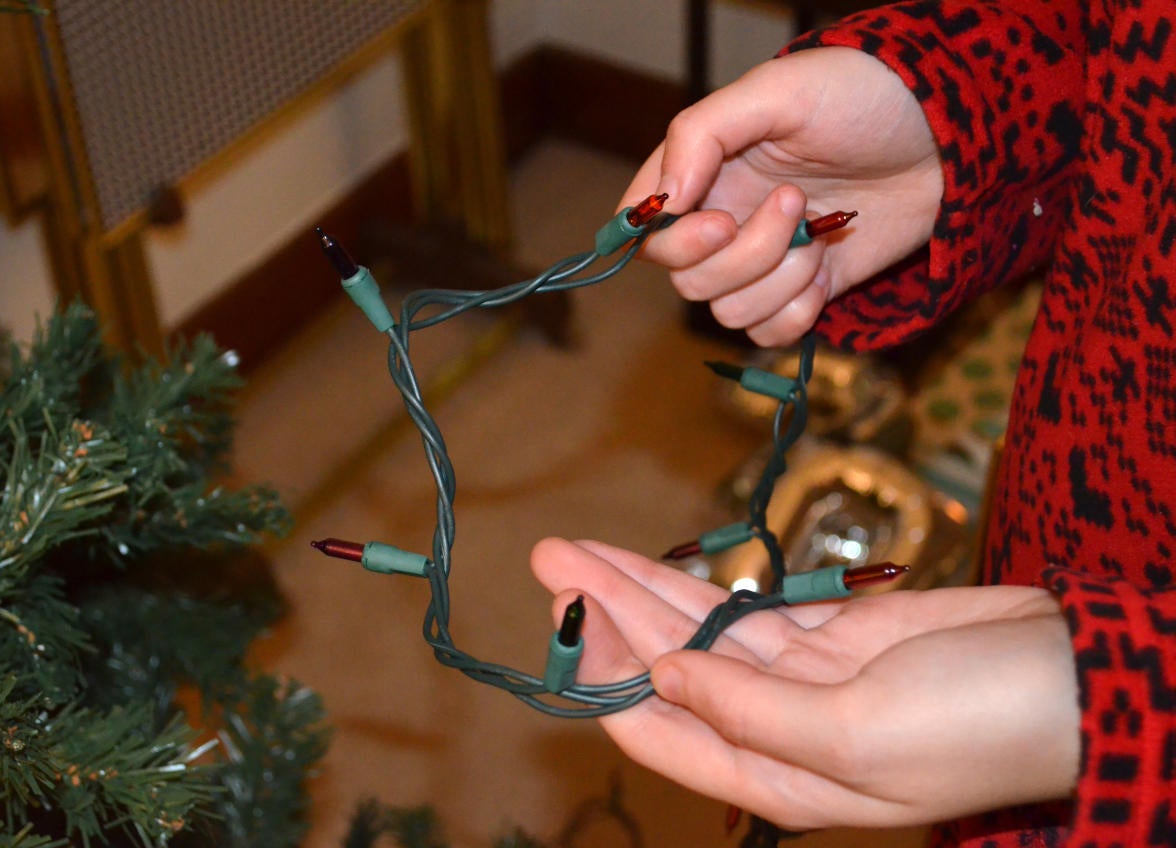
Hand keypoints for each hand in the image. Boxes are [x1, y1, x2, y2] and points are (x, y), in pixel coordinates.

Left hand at [531, 538, 1079, 830]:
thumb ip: (749, 712)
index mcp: (776, 776)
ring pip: (699, 631)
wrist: (1074, 678)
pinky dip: (697, 584)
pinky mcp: (832, 633)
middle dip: (608, 617)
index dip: (603, 678)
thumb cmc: (974, 723)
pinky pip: (745, 609)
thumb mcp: (856, 734)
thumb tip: (663, 680)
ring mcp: (802, 678)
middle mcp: (775, 730)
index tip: (562, 619)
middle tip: (551, 559)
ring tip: (577, 549)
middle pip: (667, 670)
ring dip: (639, 590)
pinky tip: (652, 568)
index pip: (659, 732)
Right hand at [625, 47, 942, 345]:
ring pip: (730, 311)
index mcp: (704, 170)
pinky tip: (829, 270)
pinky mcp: (804, 291)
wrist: (950, 134)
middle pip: (688, 279)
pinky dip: (799, 311)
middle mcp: (724, 219)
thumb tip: (664, 198)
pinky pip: (770, 333)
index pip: (644, 229)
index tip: (720, 222)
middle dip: (746, 253)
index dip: (671, 240)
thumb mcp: (778, 90)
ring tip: (824, 229)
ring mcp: (764, 261)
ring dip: (781, 279)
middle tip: (798, 201)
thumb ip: (702, 133)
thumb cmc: (865, 95)